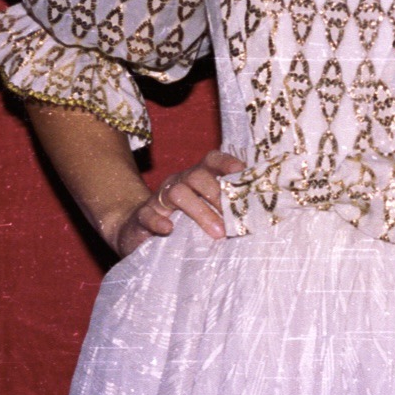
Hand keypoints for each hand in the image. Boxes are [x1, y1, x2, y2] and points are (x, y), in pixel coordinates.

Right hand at [105, 150, 245, 257]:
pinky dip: (158, 221)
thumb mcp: (203, 212)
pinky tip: (168, 230)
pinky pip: (148, 214)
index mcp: (195, 178)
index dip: (226, 162)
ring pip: (177, 193)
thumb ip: (224, 209)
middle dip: (218, 194)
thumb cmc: (181, 222)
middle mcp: (178, 182)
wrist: (137, 231)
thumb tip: (256, 214)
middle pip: (198, 176)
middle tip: (235, 220)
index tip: (241, 172)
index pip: (211, 161)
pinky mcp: (142, 217)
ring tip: (217, 233)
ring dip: (199, 211)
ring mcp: (158, 199)